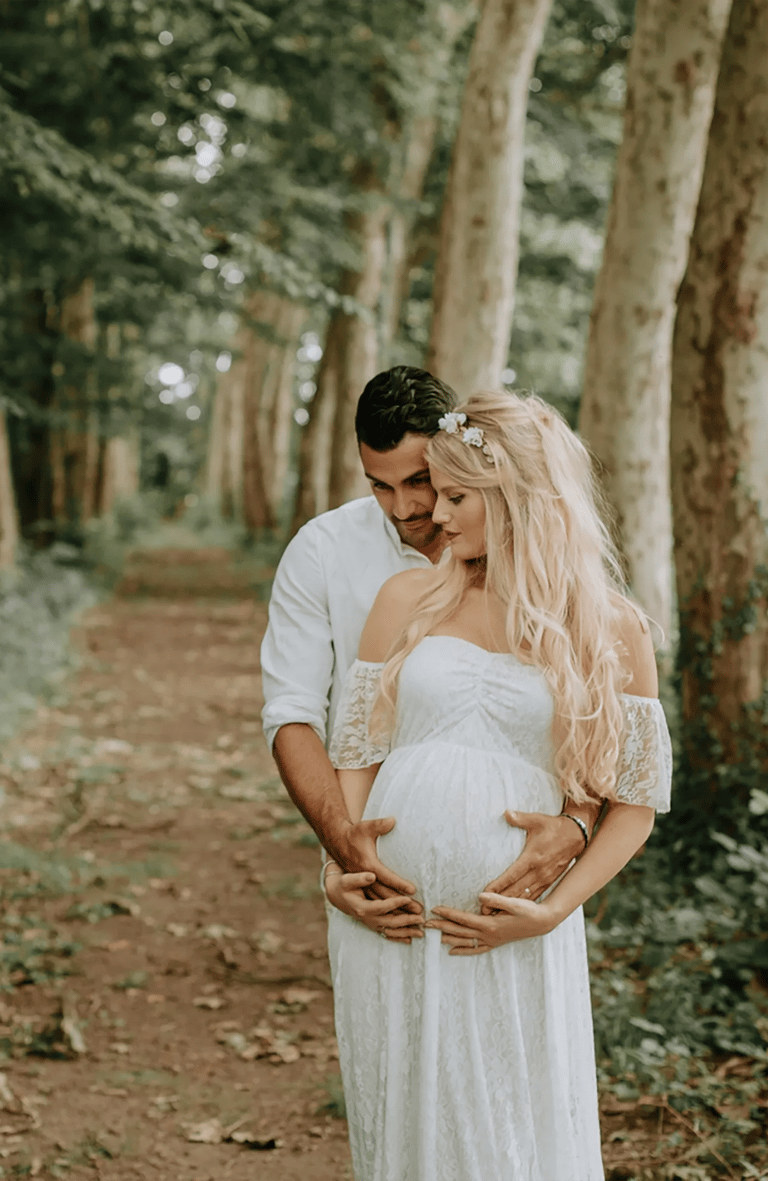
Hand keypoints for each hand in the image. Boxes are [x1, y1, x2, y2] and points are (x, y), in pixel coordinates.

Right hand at [325, 870, 424, 941]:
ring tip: (420, 933)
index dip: (395, 903)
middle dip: (406, 921)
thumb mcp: (348, 879)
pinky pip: (387, 934)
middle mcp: (367, 918)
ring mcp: (370, 923)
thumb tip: (372, 876)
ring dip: (406, 932)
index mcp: (362, 908)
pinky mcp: (373, 925)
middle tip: (421, 918)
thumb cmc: (343, 885)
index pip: (382, 907)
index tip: (409, 898)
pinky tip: (410, 939)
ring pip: (390, 931)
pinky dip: (398, 938)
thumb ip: (359, 878)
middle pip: (389, 922)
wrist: (336, 895)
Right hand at [328, 817, 421, 915]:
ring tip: (413, 917)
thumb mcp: (365, 827)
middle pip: (385, 894)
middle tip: (419, 909)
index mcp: (367, 864)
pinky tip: (399, 917)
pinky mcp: (362, 886)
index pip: (386, 877)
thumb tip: (393, 820)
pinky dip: (387, 911)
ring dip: (396, 910)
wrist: (336, 843)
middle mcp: (365, 877)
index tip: (413, 890)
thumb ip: (379, 825)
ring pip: (380, 902)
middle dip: (401, 903)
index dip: (399, 883)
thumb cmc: (354, 834)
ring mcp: (362, 884)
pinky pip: (376, 902)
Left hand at [425, 892, 555, 954]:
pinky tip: (452, 951)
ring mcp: (491, 941)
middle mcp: (488, 935)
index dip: (448, 914)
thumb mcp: (514, 902)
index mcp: (490, 925)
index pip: (463, 918)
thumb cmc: (528, 911)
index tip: (434, 909)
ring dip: (449, 938)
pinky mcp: (495, 942)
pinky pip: (476, 949)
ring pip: (465, 942)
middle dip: (442, 927)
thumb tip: (480, 897)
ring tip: (434, 937)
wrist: (542, 922)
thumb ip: (497, 900)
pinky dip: (463, 950)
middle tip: (425, 924)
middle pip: (460, 931)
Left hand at [481, 811, 584, 910]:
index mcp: (533, 857)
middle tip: (483, 911)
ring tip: (495, 915)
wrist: (577, 835)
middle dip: (499, 902)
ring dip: (509, 907)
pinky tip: (513, 911)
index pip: (512, 875)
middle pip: (516, 891)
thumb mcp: (536, 820)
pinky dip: (523, 904)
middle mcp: (539, 871)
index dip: (498, 886)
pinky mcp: (550, 881)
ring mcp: (545, 878)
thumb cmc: (553, 826)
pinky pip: (534, 896)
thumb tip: (506, 813)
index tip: (484, 895)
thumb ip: (520, 818)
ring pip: (525, 897)